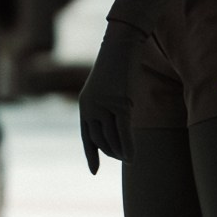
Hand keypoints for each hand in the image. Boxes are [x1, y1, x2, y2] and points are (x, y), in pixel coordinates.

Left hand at [78, 20, 144, 172]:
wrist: (121, 44)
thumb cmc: (117, 64)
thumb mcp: (107, 88)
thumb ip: (107, 107)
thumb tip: (117, 128)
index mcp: (84, 105)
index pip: (86, 137)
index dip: (91, 155)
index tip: (94, 171)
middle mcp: (91, 107)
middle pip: (101, 140)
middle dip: (112, 153)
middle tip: (124, 158)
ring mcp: (105, 106)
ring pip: (113, 139)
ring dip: (121, 153)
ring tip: (129, 159)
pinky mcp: (121, 103)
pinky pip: (124, 133)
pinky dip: (128, 147)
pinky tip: (132, 158)